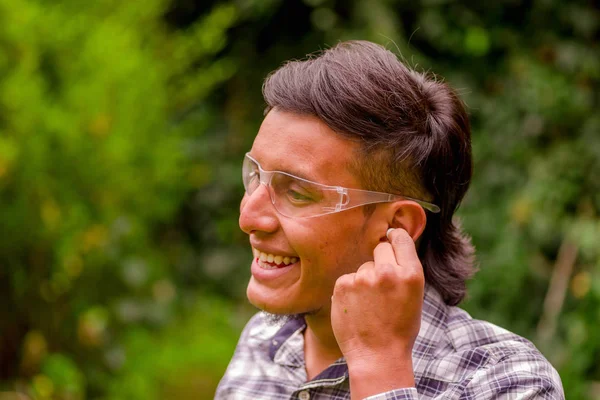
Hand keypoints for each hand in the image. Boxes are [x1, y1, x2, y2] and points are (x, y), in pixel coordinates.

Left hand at [330, 228, 423, 395]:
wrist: (377, 357)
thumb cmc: (399, 330)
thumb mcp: (414, 297)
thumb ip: (403, 271)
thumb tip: (391, 244)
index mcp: (411, 274)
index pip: (401, 239)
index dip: (395, 237)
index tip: (391, 236)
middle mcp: (388, 272)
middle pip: (381, 248)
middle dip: (380, 261)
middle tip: (380, 285)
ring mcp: (364, 278)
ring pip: (363, 267)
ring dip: (364, 280)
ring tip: (369, 306)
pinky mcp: (343, 284)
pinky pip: (348, 279)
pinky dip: (349, 291)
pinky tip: (356, 309)